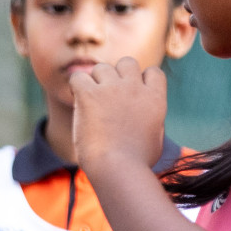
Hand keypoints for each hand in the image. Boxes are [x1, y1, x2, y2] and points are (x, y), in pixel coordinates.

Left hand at [71, 56, 167, 172]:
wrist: (119, 168)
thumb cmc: (137, 162)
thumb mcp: (155, 138)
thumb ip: (151, 119)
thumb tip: (147, 117)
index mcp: (155, 97)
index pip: (152, 71)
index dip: (140, 81)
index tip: (131, 98)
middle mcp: (135, 88)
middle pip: (126, 62)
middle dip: (117, 75)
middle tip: (108, 98)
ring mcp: (112, 89)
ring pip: (101, 68)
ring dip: (94, 82)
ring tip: (91, 104)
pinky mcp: (89, 95)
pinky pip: (77, 77)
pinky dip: (75, 87)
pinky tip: (78, 103)